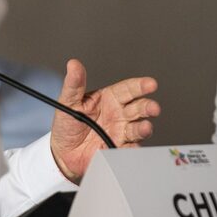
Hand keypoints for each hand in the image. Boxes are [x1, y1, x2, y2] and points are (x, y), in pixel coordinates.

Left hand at [50, 59, 159, 182]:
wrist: (63, 152)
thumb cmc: (67, 123)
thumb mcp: (68, 102)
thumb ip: (74, 84)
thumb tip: (74, 64)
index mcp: (110, 98)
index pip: (128, 89)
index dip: (141, 86)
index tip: (151, 84)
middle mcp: (119, 114)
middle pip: (139, 108)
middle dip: (148, 107)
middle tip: (153, 108)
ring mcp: (121, 132)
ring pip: (138, 129)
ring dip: (144, 128)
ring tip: (144, 127)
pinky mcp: (118, 149)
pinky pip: (129, 149)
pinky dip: (133, 149)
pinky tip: (132, 147)